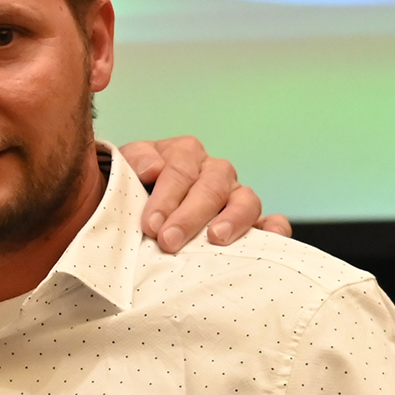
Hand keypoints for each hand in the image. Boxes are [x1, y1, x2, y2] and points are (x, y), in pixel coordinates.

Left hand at [121, 136, 292, 252]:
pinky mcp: (250, 222)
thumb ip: (132, 163)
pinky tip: (269, 238)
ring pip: (245, 199)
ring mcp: (234, 196)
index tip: (150, 225)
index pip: (179, 169)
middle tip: (169, 240)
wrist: (129, 211)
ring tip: (215, 239)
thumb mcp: (121, 171)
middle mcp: (213, 171)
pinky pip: (271, 221)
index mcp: (182, 154)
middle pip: (211, 186)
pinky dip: (274, 228)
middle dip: (189, 214)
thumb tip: (152, 169)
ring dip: (232, 219)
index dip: (165, 197)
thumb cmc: (126, 193)